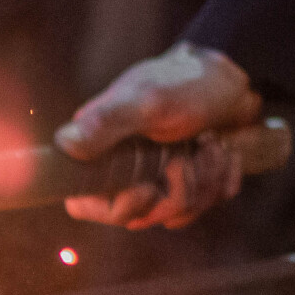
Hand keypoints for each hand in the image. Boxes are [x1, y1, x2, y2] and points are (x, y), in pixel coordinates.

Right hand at [55, 44, 263, 227]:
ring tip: (212, 140)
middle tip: (191, 148)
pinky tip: (225, 149)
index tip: (148, 187)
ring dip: (206, 175)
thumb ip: (105, 123)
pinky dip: (224, 176)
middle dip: (179, 185)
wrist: (231, 79)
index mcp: (103, 152)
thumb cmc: (185, 83)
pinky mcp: (195, 185)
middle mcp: (127, 172)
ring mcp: (162, 181)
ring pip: (180, 213)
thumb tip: (63, 143)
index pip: (84, 206)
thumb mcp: (146, 100)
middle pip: (142, 216)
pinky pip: (209, 204)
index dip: (117, 207)